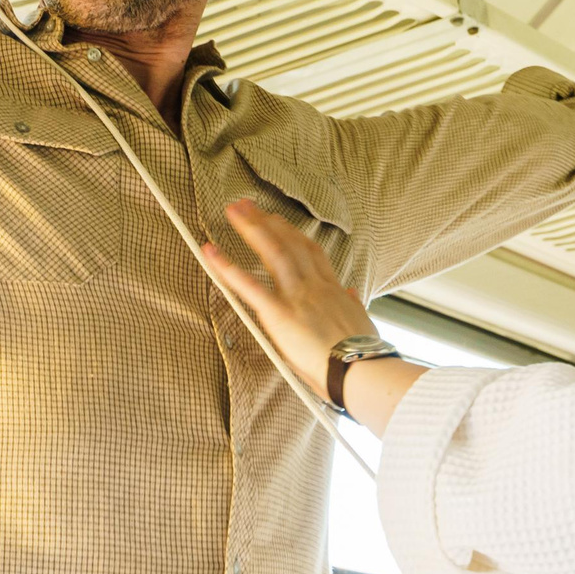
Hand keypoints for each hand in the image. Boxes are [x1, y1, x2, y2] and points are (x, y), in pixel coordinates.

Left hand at [202, 201, 379, 397]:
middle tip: (248, 204)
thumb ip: (353, 304)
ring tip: (234, 211)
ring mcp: (297, 296)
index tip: (278, 221)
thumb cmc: (362, 356)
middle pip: (289, 242)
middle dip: (267, 221)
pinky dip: (228, 268)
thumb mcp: (362, 323)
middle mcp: (314, 286)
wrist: (360, 369)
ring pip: (273, 252)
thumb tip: (351, 293)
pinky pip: (249, 287)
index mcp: (332, 290)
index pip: (310, 252)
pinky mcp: (280, 314)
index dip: (292, 233)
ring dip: (252, 228)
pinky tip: (211, 253)